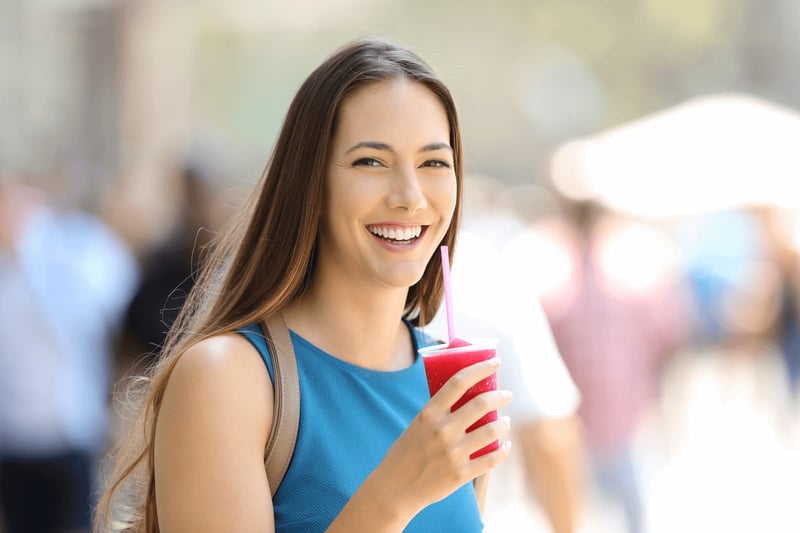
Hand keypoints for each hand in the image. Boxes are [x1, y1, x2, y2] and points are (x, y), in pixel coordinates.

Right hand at [370, 357, 511, 517]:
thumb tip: (467, 393)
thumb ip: (439, 411)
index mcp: (428, 413)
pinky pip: (492, 459)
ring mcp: (452, 453)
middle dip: (500, 396)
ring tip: (506, 421)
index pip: (459, 382)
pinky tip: (505, 446)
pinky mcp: (460, 474)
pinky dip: (503, 450)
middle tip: (506, 395)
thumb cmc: (406, 452)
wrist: (395, 488)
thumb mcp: (417, 424)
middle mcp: (442, 431)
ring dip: (504, 423)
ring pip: (492, 430)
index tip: (495, 362)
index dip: (480, 368)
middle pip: (481, 404)